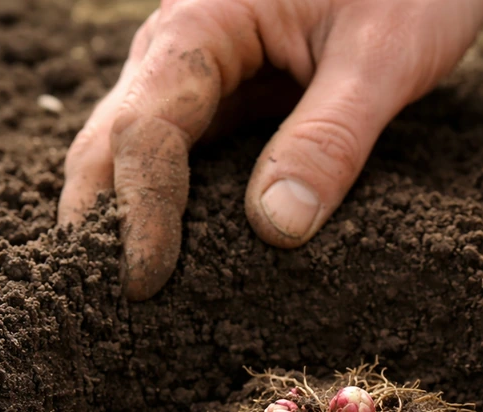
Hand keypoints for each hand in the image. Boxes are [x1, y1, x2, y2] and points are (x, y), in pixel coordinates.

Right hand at [58, 0, 482, 299]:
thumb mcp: (382, 55)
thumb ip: (331, 137)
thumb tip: (275, 229)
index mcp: (203, 25)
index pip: (146, 130)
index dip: (141, 213)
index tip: (146, 285)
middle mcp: (182, 52)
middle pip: (111, 145)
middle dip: (100, 226)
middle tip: (103, 311)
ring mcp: (201, 80)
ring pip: (136, 158)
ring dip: (127, 225)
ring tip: (132, 305)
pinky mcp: (229, 104)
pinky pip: (185, 163)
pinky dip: (173, 213)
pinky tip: (188, 265)